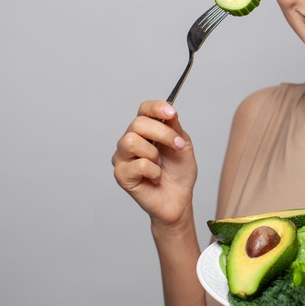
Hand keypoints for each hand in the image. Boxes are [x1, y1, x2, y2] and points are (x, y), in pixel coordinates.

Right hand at [112, 100, 197, 226]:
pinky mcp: (121, 175)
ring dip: (154, 154)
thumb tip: (169, 111)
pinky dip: (153, 171)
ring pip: (131, 141)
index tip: (172, 113)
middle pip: (137, 124)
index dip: (156, 107)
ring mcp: (122, 157)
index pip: (144, 109)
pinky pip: (137, 165)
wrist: (179, 198)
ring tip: (160, 164)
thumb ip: (174, 127)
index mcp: (145, 130)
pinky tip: (155, 177)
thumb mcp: (183, 144)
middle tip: (178, 146)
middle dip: (163, 133)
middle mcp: (130, 140)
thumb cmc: (178, 171)